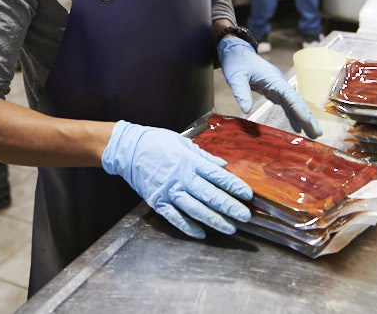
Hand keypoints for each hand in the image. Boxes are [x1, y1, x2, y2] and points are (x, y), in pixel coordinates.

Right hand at [101, 121, 251, 238]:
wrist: (128, 149)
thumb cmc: (157, 143)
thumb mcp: (183, 143)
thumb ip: (204, 157)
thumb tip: (223, 165)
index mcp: (190, 161)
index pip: (217, 176)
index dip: (234, 186)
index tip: (248, 194)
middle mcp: (182, 177)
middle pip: (210, 195)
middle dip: (229, 207)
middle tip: (245, 216)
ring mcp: (169, 191)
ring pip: (195, 209)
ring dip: (213, 220)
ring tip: (229, 228)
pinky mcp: (157, 201)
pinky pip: (175, 217)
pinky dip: (188, 227)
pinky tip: (201, 234)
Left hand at [219, 37, 322, 137]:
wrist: (236, 52)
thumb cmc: (237, 63)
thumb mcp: (235, 77)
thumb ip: (241, 93)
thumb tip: (246, 110)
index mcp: (274, 79)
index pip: (291, 97)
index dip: (301, 111)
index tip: (309, 123)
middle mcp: (280, 84)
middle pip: (297, 102)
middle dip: (308, 118)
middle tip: (318, 134)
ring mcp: (278, 87)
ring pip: (294, 104)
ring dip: (303, 118)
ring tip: (313, 134)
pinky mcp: (274, 91)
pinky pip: (286, 105)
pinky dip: (293, 115)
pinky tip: (298, 127)